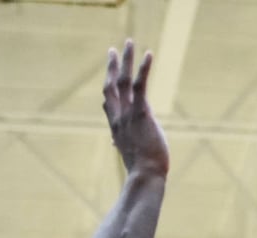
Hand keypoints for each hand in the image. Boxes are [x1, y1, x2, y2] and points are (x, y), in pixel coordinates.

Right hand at [103, 40, 168, 177]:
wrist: (146, 175)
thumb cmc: (142, 170)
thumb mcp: (131, 157)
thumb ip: (123, 146)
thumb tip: (115, 144)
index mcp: (116, 128)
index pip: (108, 105)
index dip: (108, 90)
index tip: (108, 78)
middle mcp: (119, 117)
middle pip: (110, 86)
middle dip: (111, 67)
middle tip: (113, 50)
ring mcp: (128, 113)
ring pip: (122, 80)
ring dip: (125, 59)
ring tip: (129, 42)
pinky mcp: (141, 111)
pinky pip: (139, 85)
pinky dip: (143, 68)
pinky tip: (148, 54)